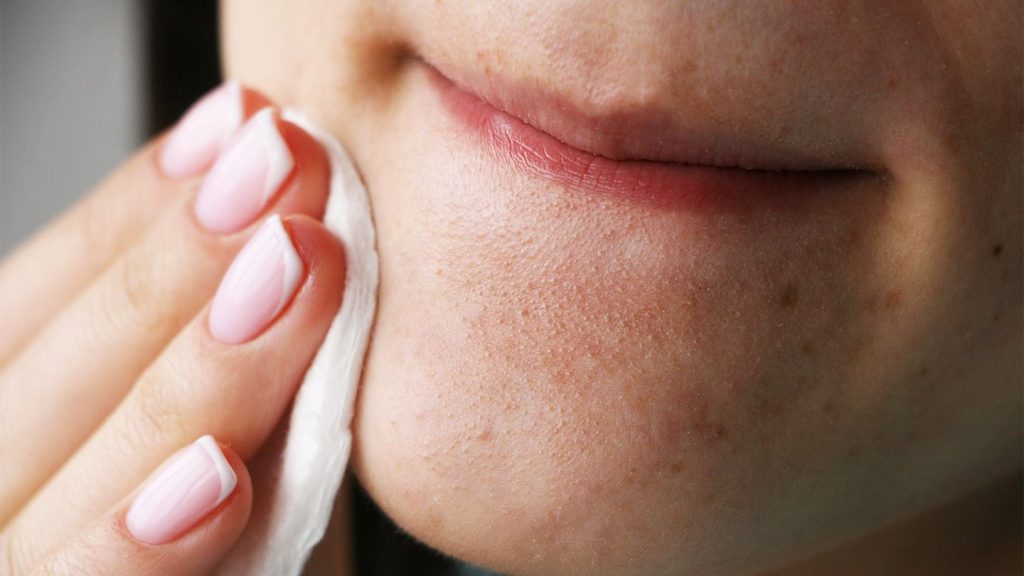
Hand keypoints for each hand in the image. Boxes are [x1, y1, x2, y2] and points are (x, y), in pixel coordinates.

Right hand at [0, 84, 344, 573]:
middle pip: (50, 370)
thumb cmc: (218, 552)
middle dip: (173, 264)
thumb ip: (236, 378)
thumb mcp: (221, 450)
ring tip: (292, 266)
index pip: (39, 299)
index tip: (237, 128)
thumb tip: (295, 238)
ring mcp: (18, 567)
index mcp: (10, 420)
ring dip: (186, 372)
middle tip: (284, 165)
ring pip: (63, 478)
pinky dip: (136, 550)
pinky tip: (218, 478)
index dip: (130, 210)